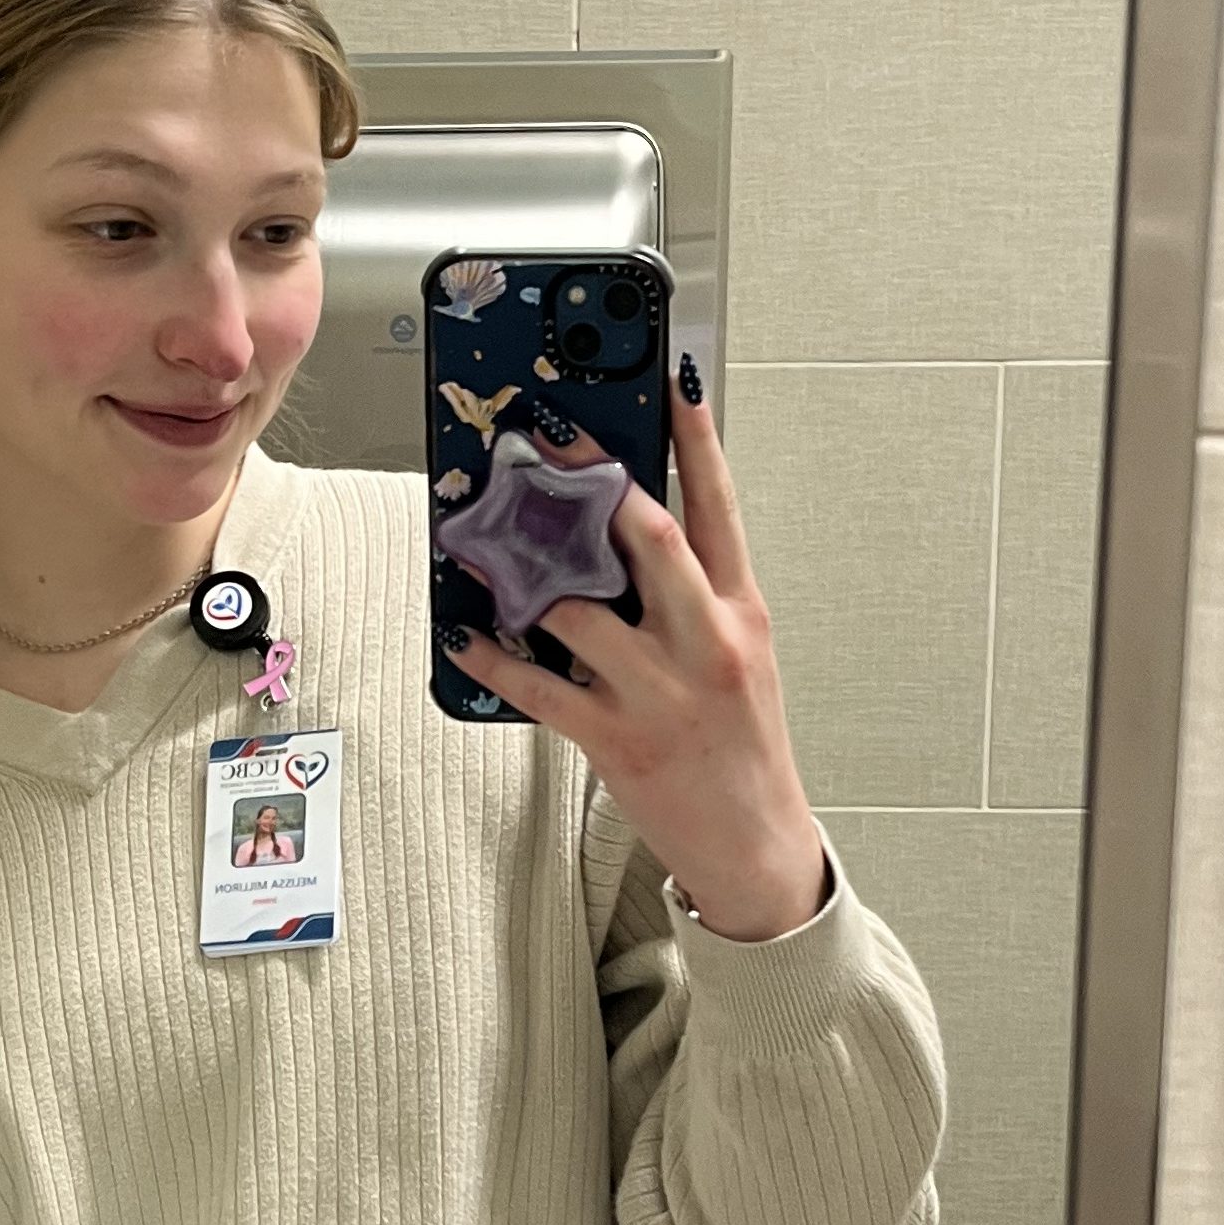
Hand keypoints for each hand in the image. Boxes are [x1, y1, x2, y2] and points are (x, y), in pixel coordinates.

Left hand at [449, 368, 826, 940]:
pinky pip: (540, 687)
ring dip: (524, 572)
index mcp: (742, 614)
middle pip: (648, 537)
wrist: (758, 846)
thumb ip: (693, 597)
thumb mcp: (739, 656)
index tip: (671, 378)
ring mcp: (660, 693)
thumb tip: (623, 535)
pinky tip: (464, 635)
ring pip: (579, 608)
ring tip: (485, 542)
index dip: (697, 438)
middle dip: (590, 481)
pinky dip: (494, 659)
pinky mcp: (616, 741)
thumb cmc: (742, 746)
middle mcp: (705, 643)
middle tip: (542, 440)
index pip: (721, 507)